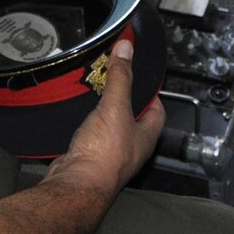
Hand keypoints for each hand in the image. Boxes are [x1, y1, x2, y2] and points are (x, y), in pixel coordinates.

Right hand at [47, 39, 163, 194]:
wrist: (76, 184)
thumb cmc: (103, 155)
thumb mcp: (115, 107)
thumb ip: (120, 78)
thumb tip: (127, 49)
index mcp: (146, 136)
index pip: (157, 109)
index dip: (151, 93)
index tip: (140, 76)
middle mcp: (132, 147)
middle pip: (133, 117)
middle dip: (123, 99)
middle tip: (113, 80)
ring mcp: (111, 154)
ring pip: (110, 126)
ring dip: (103, 111)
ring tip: (94, 91)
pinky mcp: (90, 157)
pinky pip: (92, 135)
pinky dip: (86, 123)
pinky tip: (77, 114)